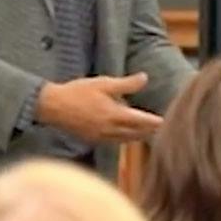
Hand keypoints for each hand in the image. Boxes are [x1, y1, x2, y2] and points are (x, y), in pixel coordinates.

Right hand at [36, 72, 163, 144]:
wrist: (52, 107)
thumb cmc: (77, 92)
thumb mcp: (103, 83)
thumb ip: (126, 84)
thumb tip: (145, 78)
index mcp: (115, 116)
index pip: (142, 121)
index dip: (156, 122)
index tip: (167, 122)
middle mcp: (110, 130)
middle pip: (137, 134)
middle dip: (149, 131)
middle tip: (163, 128)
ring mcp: (101, 137)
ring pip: (126, 140)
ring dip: (138, 136)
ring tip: (147, 132)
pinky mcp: (93, 140)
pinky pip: (114, 142)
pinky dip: (124, 138)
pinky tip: (125, 134)